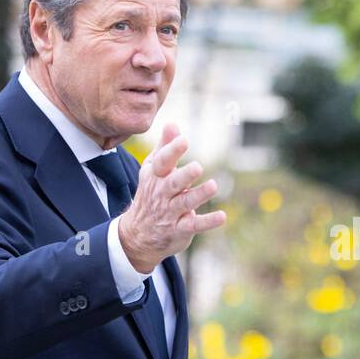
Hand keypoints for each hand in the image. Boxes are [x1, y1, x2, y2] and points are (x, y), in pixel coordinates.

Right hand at [119, 123, 225, 271]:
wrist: (137, 235)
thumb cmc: (151, 194)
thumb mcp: (153, 171)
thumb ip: (165, 148)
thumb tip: (172, 123)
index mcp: (155, 176)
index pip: (162, 162)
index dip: (172, 151)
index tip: (184, 140)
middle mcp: (161, 194)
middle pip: (173, 183)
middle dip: (184, 175)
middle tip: (198, 167)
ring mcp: (170, 212)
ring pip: (185, 203)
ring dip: (199, 195)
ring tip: (213, 186)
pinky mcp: (180, 229)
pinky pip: (194, 225)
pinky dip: (208, 222)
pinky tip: (222, 216)